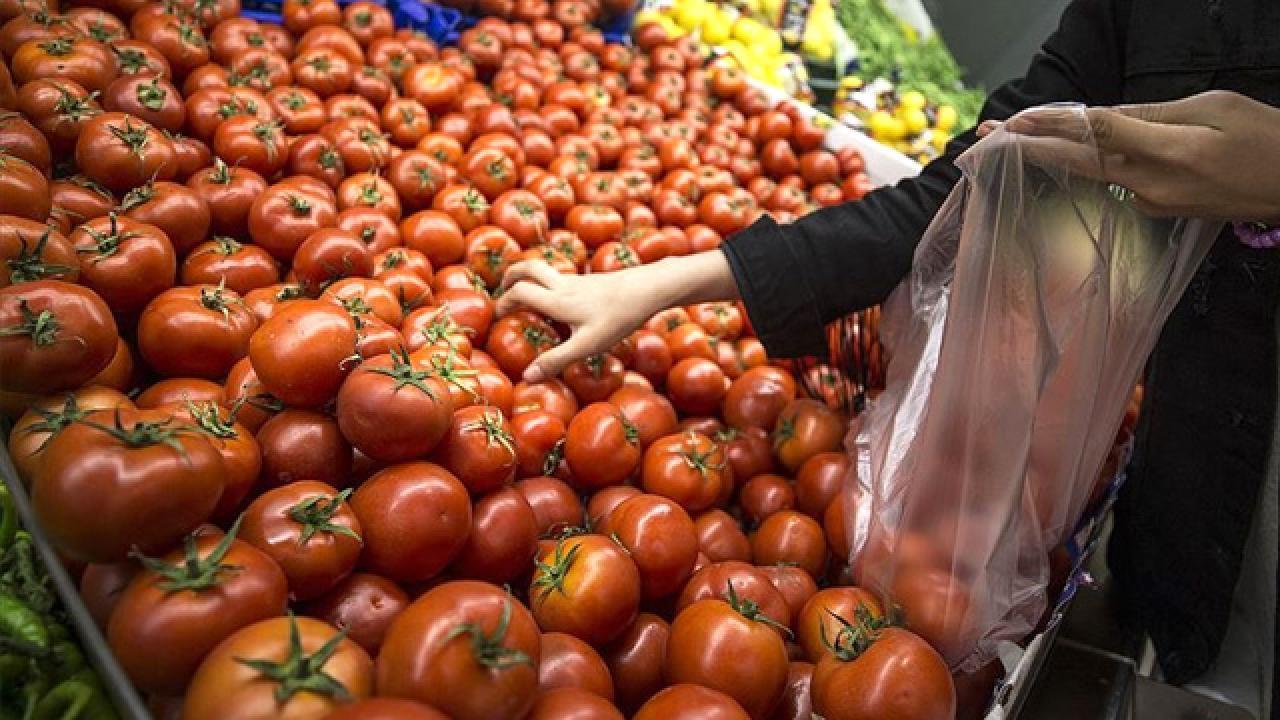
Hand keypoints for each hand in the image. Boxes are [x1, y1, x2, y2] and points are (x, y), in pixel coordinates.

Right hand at [495, 251, 739, 382]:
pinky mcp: (592, 280)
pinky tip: (562, 301)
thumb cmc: (617, 318)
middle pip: (529, 266)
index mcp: (556, 300)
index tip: (496, 315)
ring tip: (528, 294)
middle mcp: (563, 284)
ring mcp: (579, 280)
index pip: (519, 292)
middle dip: (512, 274)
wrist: (648, 289)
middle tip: (503, 288)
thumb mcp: (587, 345)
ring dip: (532, 277)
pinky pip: (563, 277)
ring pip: (547, 269)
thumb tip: (528, 377)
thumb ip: (556, 361)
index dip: (503, 302)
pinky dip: (552, 283)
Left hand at [978, 91, 1279, 221]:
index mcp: (1167, 154)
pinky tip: (1066, 152)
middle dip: (1028, 147)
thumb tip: (1104, 116)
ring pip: (1092, 172)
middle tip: (984, 138)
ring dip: (1051, 155)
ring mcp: (1152, 203)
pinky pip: (1114, 181)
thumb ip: (1153, 115)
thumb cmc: (1266, 141)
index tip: (1014, 121)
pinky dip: (1087, 164)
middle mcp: (1151, 185)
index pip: (1096, 133)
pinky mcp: (1157, 210)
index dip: (1052, 125)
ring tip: (1011, 141)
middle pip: (1078, 161)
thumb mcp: (1213, 109)